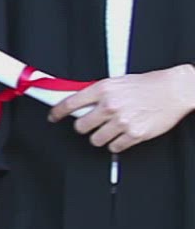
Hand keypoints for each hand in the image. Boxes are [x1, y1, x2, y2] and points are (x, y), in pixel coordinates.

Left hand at [50, 65, 194, 152]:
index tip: (54, 117)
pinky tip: (124, 133)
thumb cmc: (149, 84)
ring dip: (101, 136)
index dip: (57, 112)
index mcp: (104, 89)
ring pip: (96, 140)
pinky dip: (117, 143)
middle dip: (85, 127)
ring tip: (112, 128)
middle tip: (93, 124)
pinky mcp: (134, 134)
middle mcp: (110, 105)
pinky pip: (114, 147)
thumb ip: (97, 92)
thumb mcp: (118, 82)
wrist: (176, 89)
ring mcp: (122, 121)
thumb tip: (77, 101)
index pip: (69, 103)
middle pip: (80, 127)